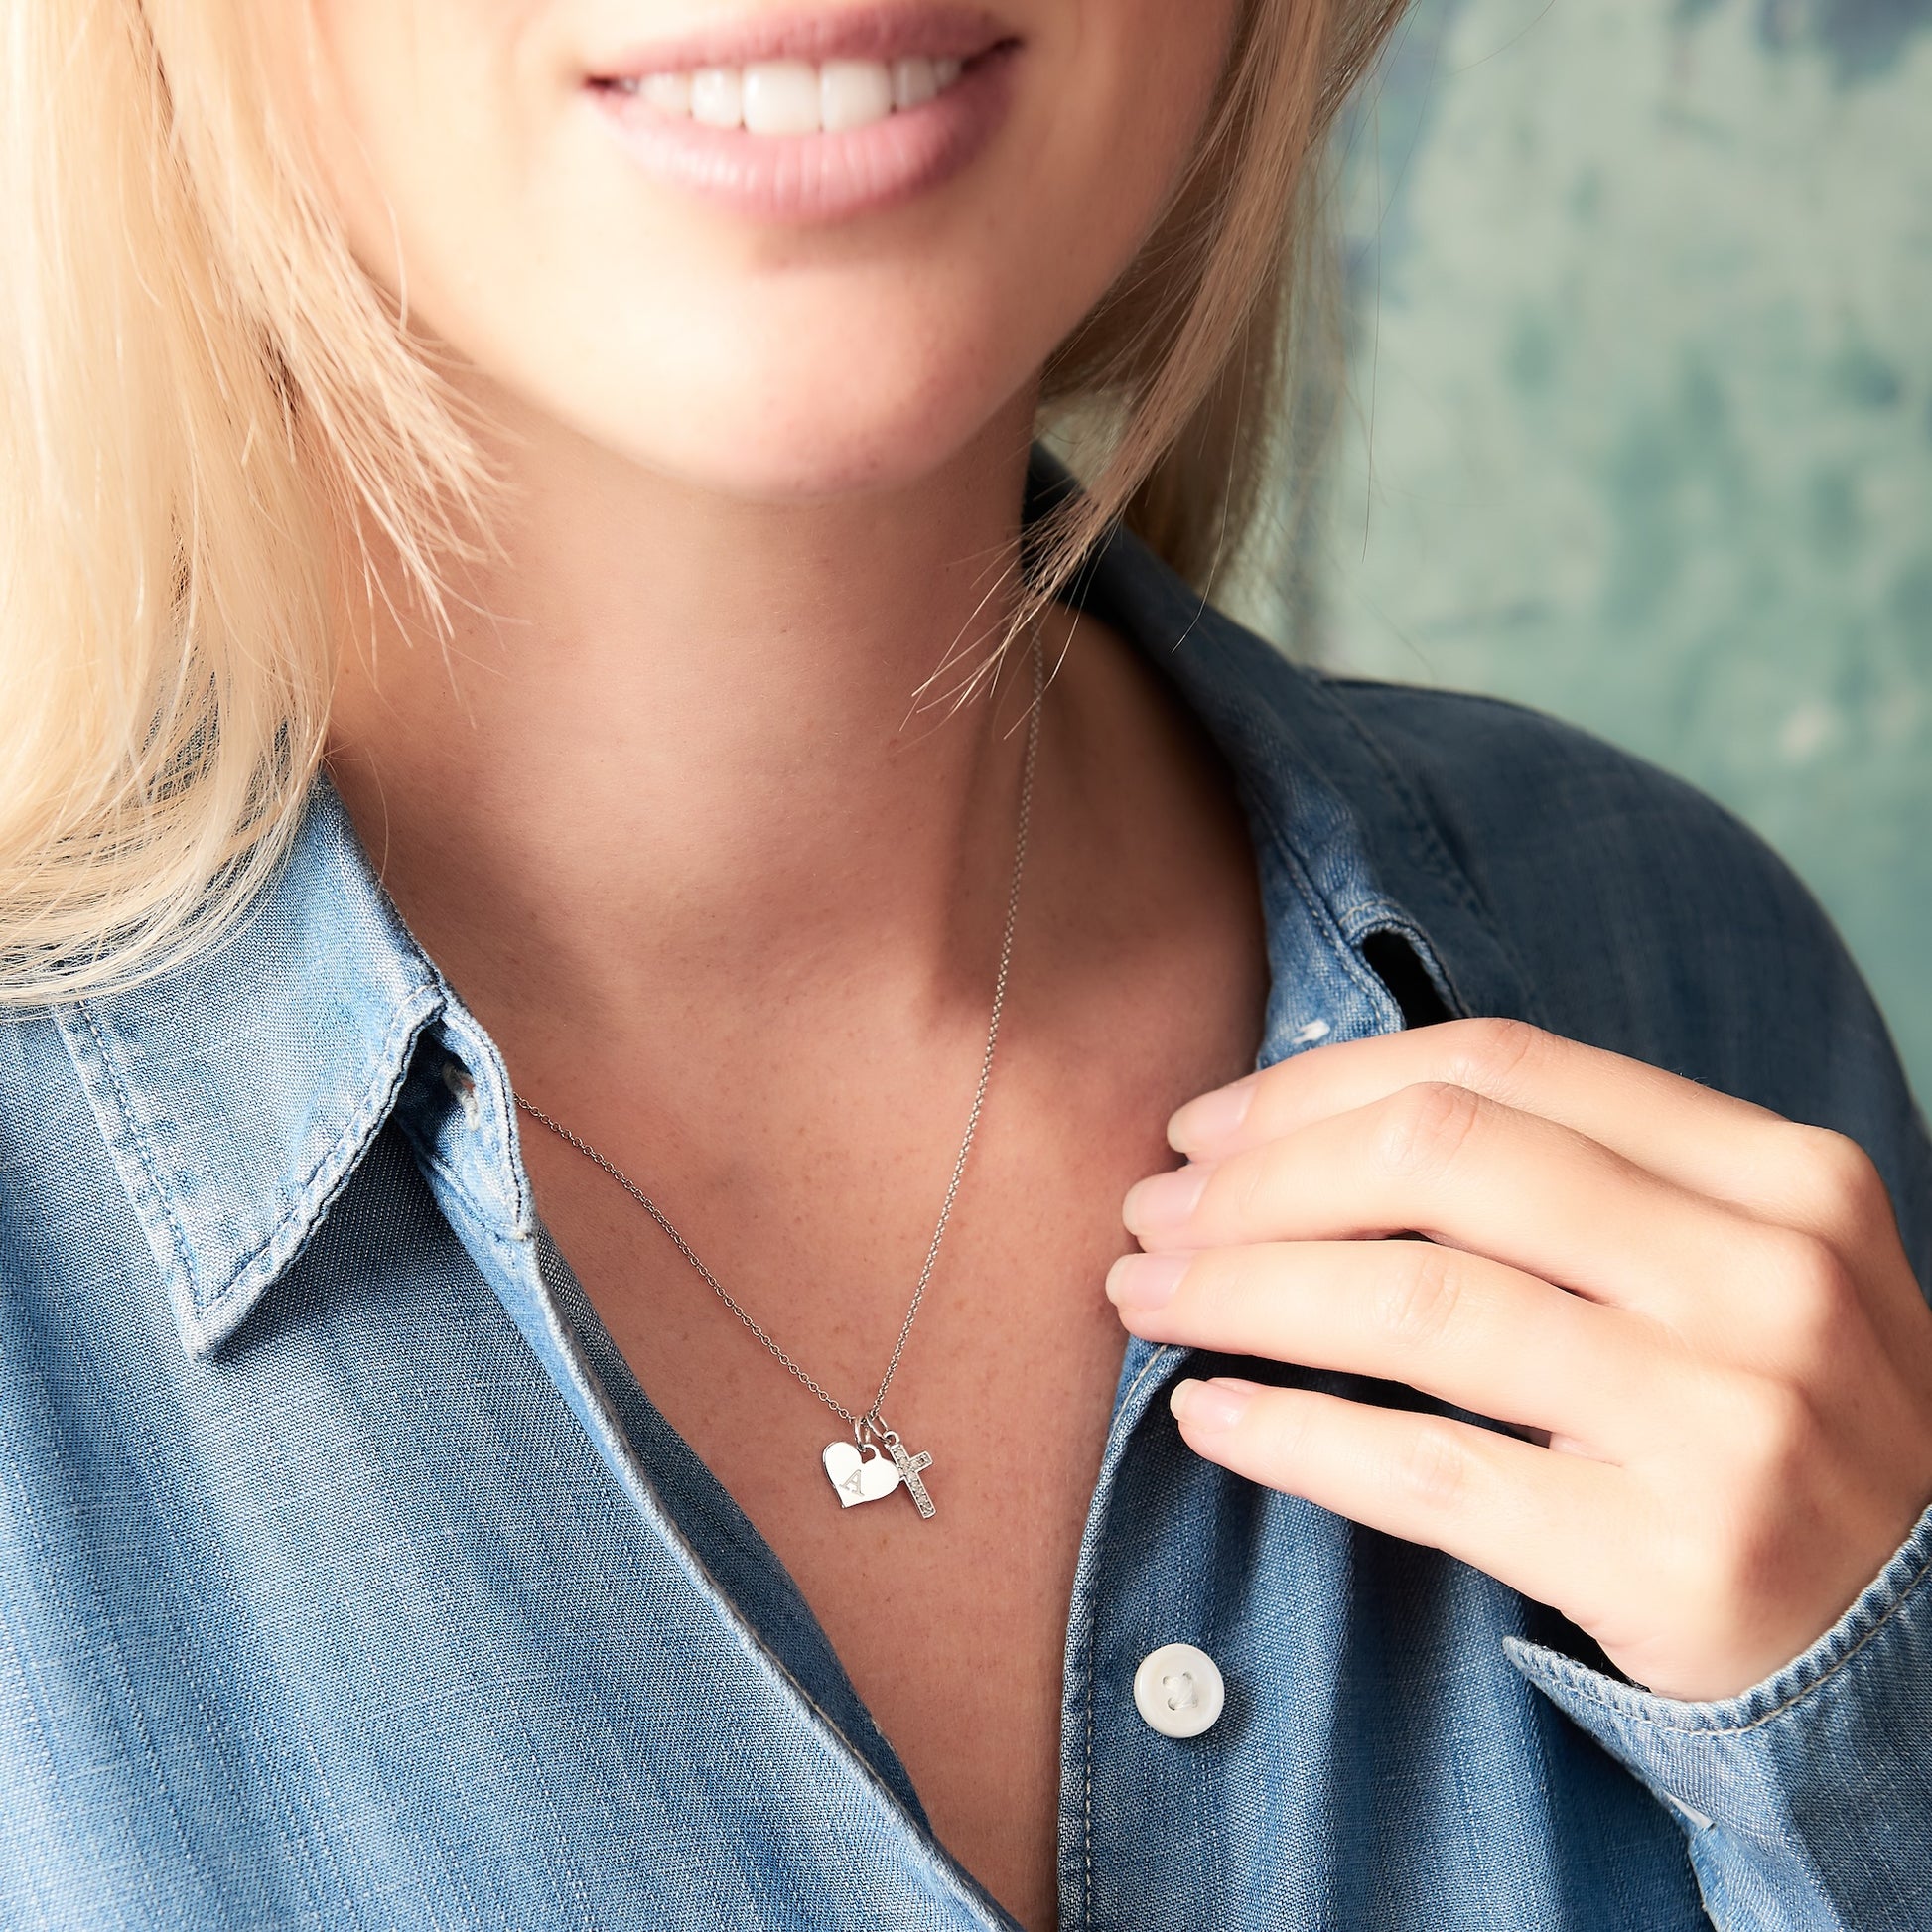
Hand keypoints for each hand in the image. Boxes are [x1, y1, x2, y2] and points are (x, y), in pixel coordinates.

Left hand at [1111, 1019, 1931, 1700]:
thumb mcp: (1732, 1264)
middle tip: (1151, 1217)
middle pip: (1439, 1161)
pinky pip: (1429, 1471)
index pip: (1496, 1067)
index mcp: (1773, 1172)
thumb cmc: (1772, 1422)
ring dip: (1241, 1291)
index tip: (1206, 1126)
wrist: (1919, 1642)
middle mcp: (1765, 1275)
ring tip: (1145, 1300)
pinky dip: (1292, 1435)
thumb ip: (1576, 1183)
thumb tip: (1317, 1130)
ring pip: (1415, 1302)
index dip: (1319, 1086)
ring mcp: (1729, 1417)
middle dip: (1259, 1180)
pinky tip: (1209, 1419)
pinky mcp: (1675, 1557)